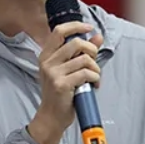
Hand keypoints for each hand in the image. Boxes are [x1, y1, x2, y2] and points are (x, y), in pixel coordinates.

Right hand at [27, 22, 103, 143]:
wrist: (51, 117)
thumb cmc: (61, 93)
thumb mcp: (68, 70)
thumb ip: (82, 52)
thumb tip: (97, 37)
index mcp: (46, 55)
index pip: (59, 31)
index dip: (76, 26)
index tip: (89, 28)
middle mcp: (47, 62)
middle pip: (76, 43)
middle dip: (92, 50)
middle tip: (94, 61)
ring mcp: (53, 73)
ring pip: (84, 59)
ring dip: (96, 68)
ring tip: (94, 77)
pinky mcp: (61, 84)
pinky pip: (86, 73)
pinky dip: (95, 78)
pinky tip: (93, 85)